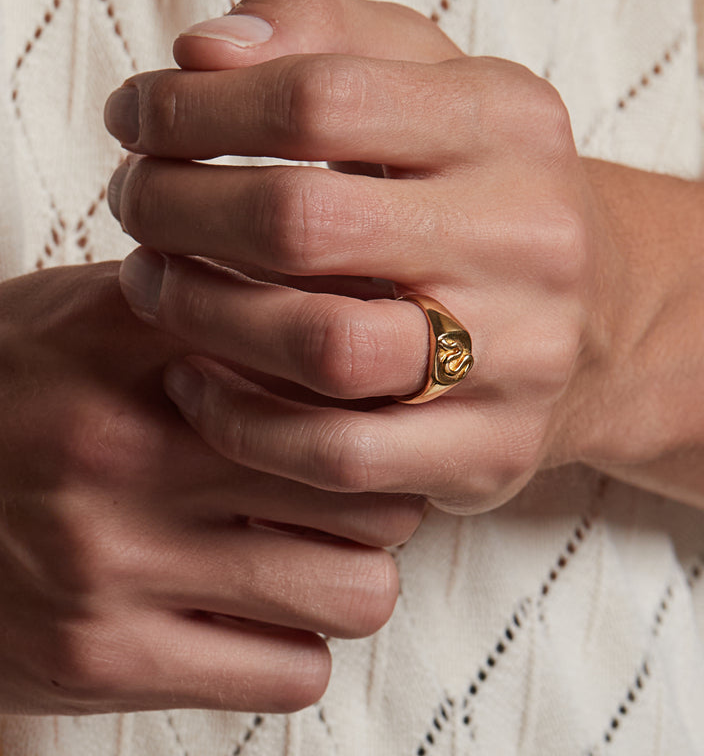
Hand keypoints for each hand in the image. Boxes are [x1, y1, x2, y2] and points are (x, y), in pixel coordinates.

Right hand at [0, 263, 421, 713]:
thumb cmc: (25, 389)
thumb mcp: (111, 314)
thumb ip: (225, 307)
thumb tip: (357, 315)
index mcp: (146, 341)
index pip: (345, 373)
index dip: (388, 401)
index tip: (381, 418)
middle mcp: (134, 447)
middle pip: (375, 490)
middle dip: (382, 498)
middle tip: (351, 495)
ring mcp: (117, 562)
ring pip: (357, 592)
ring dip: (352, 579)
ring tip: (309, 559)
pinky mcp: (102, 657)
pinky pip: (292, 675)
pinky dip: (296, 647)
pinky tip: (256, 616)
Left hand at [105, 0, 610, 514]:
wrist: (597, 322)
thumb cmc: (486, 194)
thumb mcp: (435, 85)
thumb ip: (323, 34)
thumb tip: (204, 54)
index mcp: (509, 127)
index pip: (320, 97)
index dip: (195, 107)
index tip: (136, 118)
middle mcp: (527, 240)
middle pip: (304, 223)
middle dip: (178, 209)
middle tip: (135, 204)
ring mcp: (517, 358)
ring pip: (323, 349)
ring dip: (201, 316)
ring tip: (154, 285)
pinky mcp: (490, 452)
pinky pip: (338, 453)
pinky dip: (240, 422)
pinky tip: (194, 382)